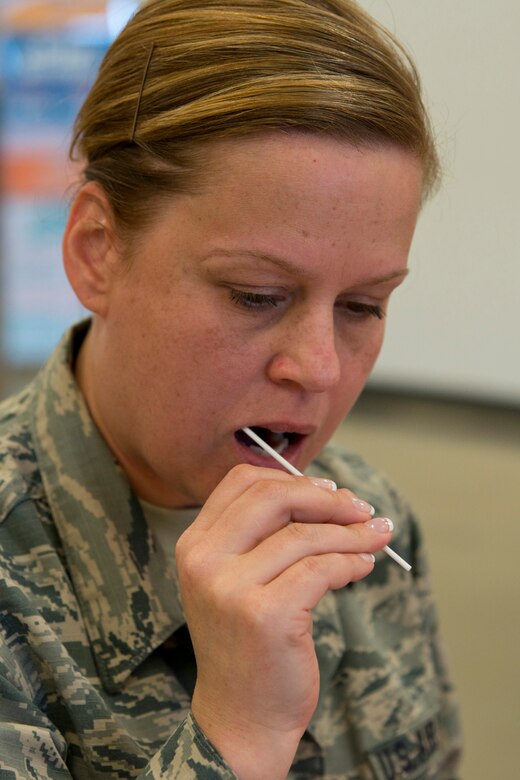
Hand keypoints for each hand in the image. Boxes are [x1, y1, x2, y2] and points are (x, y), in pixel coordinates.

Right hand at [176, 464, 392, 779]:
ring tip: (376, 537)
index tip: (329, 491)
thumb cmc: (248, 643)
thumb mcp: (238, 580)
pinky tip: (363, 567)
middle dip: (327, 498)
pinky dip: (351, 562)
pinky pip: (322, 570)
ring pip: (305, 536)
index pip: (242, 482)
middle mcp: (204, 561)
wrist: (241, 717)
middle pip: (273, 497)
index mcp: (195, 545)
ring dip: (351, 533)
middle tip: (361, 509)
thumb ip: (266, 536)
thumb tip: (330, 495)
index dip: (292, 479)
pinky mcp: (265, 615)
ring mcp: (231, 588)